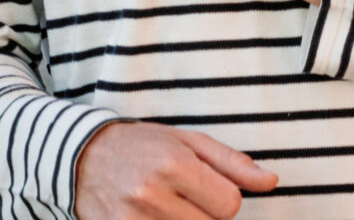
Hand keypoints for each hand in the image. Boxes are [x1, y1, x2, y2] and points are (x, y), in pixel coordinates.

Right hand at [74, 120, 276, 219]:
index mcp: (175, 164)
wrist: (81, 155)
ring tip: (168, 206)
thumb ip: (233, 164)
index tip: (208, 189)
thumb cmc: (144, 144)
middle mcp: (151, 194)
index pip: (229, 206)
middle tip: (185, 197)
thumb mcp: (190, 142)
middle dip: (204, 214)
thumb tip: (272, 182)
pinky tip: (154, 215)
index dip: (224, 199)